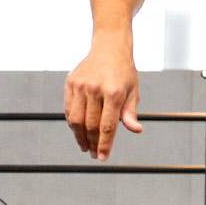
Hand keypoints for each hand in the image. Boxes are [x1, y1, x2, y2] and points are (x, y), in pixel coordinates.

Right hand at [64, 36, 142, 160]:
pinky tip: (78, 130)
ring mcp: (81, 85)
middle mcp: (96, 89)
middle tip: (95, 154)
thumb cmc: (124, 72)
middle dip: (93, 143)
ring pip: (76, 120)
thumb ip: (130, 112)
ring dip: (80, 137)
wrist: (109, 47)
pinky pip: (69, 109)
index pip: (107, 125)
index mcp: (115, 92)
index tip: (103, 157)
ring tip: (85, 146)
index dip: (105, 144)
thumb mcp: (133, 91)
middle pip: (90, 125)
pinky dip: (72, 123)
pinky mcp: (71, 83)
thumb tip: (136, 130)